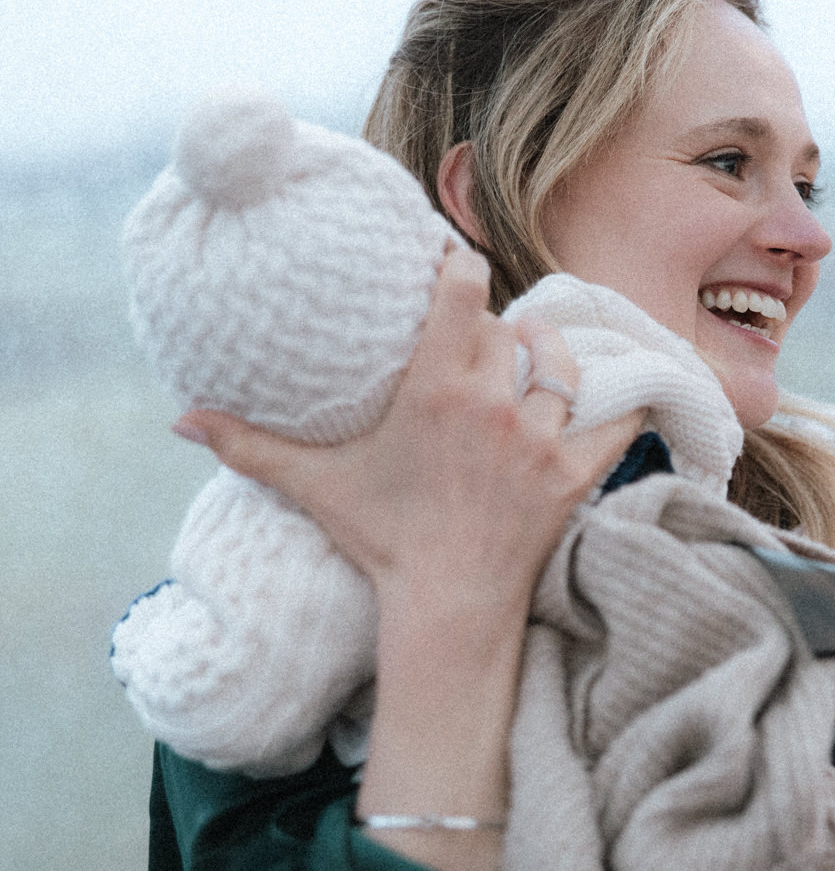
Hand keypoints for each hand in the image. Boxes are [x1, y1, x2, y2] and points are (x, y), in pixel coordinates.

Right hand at [174, 244, 644, 612]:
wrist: (446, 606)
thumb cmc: (382, 540)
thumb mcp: (316, 485)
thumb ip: (249, 446)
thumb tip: (181, 420)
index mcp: (435, 387)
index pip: (463, 287)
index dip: (461, 265)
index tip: (453, 264)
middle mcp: (493, 401)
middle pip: (509, 324)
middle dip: (496, 325)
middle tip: (479, 340)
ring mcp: (540, 436)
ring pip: (561, 361)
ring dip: (548, 356)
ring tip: (533, 360)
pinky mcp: (576, 472)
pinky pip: (616, 417)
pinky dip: (618, 404)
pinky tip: (609, 396)